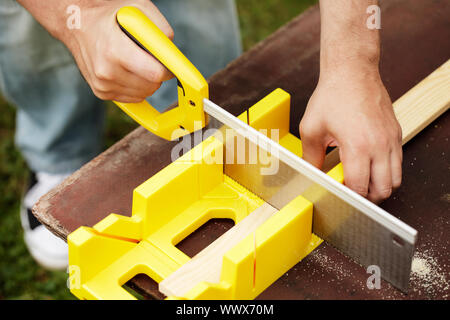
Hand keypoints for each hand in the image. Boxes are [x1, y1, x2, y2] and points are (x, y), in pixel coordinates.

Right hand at [57, 0, 173, 102]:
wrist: (76, 23)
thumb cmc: (109, 14)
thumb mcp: (137, 9)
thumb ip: (160, 28)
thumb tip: (173, 53)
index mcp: (114, 50)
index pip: (154, 74)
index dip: (168, 70)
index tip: (170, 64)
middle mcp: (106, 71)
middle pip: (151, 86)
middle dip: (158, 75)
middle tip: (152, 59)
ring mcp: (102, 84)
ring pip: (143, 94)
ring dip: (147, 81)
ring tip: (137, 61)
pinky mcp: (101, 92)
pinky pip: (133, 97)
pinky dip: (137, 87)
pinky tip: (128, 70)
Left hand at [299, 66, 402, 202]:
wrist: (352, 72)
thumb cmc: (332, 96)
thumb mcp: (312, 129)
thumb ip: (311, 157)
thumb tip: (311, 175)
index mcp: (358, 146)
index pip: (360, 187)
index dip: (349, 197)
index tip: (339, 196)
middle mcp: (380, 145)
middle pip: (384, 189)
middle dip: (367, 197)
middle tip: (351, 193)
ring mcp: (392, 140)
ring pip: (396, 179)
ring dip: (380, 186)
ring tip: (361, 181)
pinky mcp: (396, 133)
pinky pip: (398, 162)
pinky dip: (387, 171)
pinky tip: (369, 165)